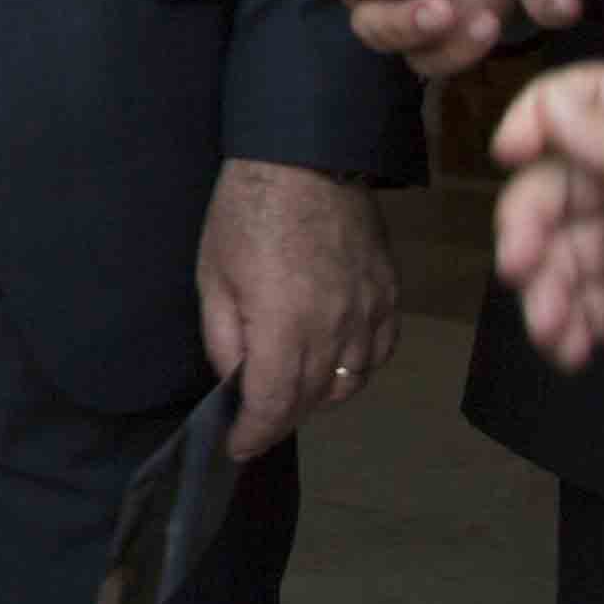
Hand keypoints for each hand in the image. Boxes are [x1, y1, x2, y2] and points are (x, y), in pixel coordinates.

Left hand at [196, 159, 401, 460]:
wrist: (307, 155)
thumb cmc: (247, 211)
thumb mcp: (213, 275)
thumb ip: (223, 337)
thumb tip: (234, 380)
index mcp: (284, 326)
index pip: (273, 405)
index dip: (253, 434)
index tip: (237, 447)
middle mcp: (335, 329)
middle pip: (312, 400)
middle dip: (280, 419)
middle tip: (256, 422)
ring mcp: (369, 313)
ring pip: (350, 383)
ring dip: (318, 398)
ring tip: (291, 393)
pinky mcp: (389, 295)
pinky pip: (379, 353)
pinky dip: (355, 370)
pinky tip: (334, 365)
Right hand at [490, 63, 603, 448]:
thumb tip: (550, 106)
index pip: (588, 97)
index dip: (540, 117)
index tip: (510, 155)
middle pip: (554, 177)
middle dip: (529, 222)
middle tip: (522, 265)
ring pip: (553, 244)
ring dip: (541, 285)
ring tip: (554, 325)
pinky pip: (568, 299)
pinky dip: (558, 321)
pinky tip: (571, 348)